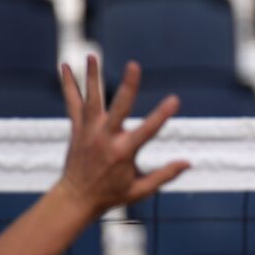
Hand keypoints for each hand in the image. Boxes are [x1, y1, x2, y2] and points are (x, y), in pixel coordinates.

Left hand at [56, 57, 188, 217]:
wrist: (75, 199)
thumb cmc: (112, 195)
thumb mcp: (141, 190)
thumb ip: (165, 175)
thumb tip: (189, 163)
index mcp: (124, 152)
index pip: (148, 129)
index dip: (162, 114)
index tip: (175, 99)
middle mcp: (105, 138)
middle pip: (118, 107)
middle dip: (127, 86)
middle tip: (134, 65)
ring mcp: (89, 131)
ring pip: (91, 99)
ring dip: (92, 76)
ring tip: (92, 55)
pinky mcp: (77, 129)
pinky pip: (72, 103)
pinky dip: (69, 84)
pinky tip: (65, 66)